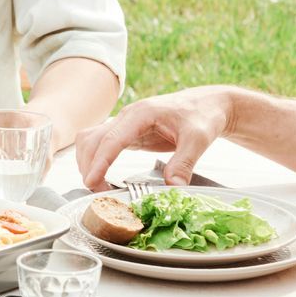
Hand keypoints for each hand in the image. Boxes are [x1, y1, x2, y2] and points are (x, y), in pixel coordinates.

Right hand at [75, 87, 234, 189]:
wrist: (207, 104)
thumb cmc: (203, 116)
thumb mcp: (198, 139)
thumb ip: (184, 163)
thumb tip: (172, 187)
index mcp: (141, 114)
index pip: (111, 139)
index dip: (99, 161)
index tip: (91, 181)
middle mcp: (127, 116)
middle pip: (93, 140)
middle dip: (89, 165)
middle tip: (98, 192)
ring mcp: (125, 124)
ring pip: (91, 140)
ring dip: (88, 162)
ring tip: (98, 186)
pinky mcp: (127, 133)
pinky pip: (102, 144)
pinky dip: (96, 160)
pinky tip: (102, 176)